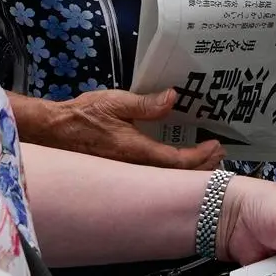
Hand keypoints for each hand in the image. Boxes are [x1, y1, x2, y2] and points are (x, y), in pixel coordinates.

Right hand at [43, 88, 223, 169]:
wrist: (55, 131)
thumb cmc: (83, 115)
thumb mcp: (116, 102)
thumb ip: (146, 103)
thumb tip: (173, 97)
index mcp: (137, 150)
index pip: (177, 161)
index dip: (200, 157)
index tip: (215, 145)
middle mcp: (136, 166)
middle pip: (177, 175)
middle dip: (202, 166)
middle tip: (219, 153)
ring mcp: (129, 171)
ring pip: (167, 178)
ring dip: (190, 169)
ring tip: (206, 158)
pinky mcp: (124, 170)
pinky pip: (155, 175)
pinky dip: (173, 169)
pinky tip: (178, 161)